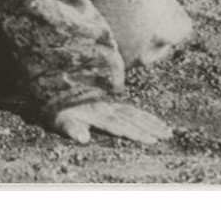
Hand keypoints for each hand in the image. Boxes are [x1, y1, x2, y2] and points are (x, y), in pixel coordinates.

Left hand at [50, 100, 172, 145]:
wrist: (53, 81)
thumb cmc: (55, 106)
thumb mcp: (59, 119)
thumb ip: (71, 128)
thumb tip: (83, 139)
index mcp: (95, 113)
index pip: (118, 125)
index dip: (134, 133)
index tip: (151, 140)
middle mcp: (105, 107)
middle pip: (131, 118)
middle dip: (150, 128)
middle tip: (167, 135)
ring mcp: (108, 104)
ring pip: (134, 112)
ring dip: (150, 121)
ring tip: (166, 129)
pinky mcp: (108, 102)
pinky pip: (129, 108)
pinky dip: (142, 114)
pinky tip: (151, 119)